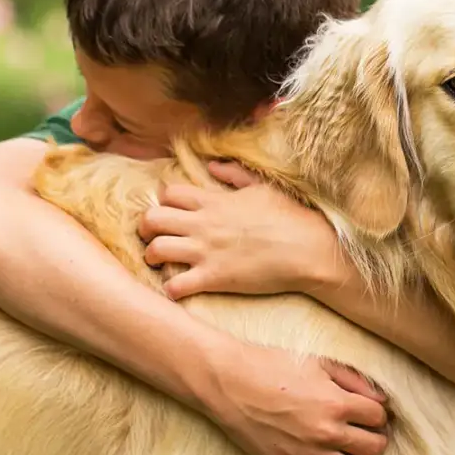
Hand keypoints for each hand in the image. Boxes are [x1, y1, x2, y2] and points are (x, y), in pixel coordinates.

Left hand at [138, 161, 346, 299]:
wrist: (309, 249)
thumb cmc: (290, 217)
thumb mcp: (263, 187)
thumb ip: (234, 174)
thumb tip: (212, 165)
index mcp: (214, 200)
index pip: (168, 193)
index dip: (163, 202)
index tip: (171, 212)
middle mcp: (203, 224)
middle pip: (151, 219)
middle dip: (145, 228)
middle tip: (153, 237)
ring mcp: (206, 251)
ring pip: (154, 251)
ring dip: (152, 258)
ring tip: (160, 264)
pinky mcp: (214, 278)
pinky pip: (175, 286)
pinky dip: (171, 289)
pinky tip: (179, 289)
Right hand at [199, 338, 389, 454]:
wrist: (229, 382)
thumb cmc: (272, 365)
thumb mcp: (318, 362)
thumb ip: (354, 380)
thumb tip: (380, 398)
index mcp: (336, 402)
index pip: (378, 417)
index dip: (377, 413)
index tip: (369, 411)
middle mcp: (326, 432)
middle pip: (374, 447)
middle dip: (375, 437)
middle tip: (365, 430)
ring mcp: (308, 453)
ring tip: (353, 452)